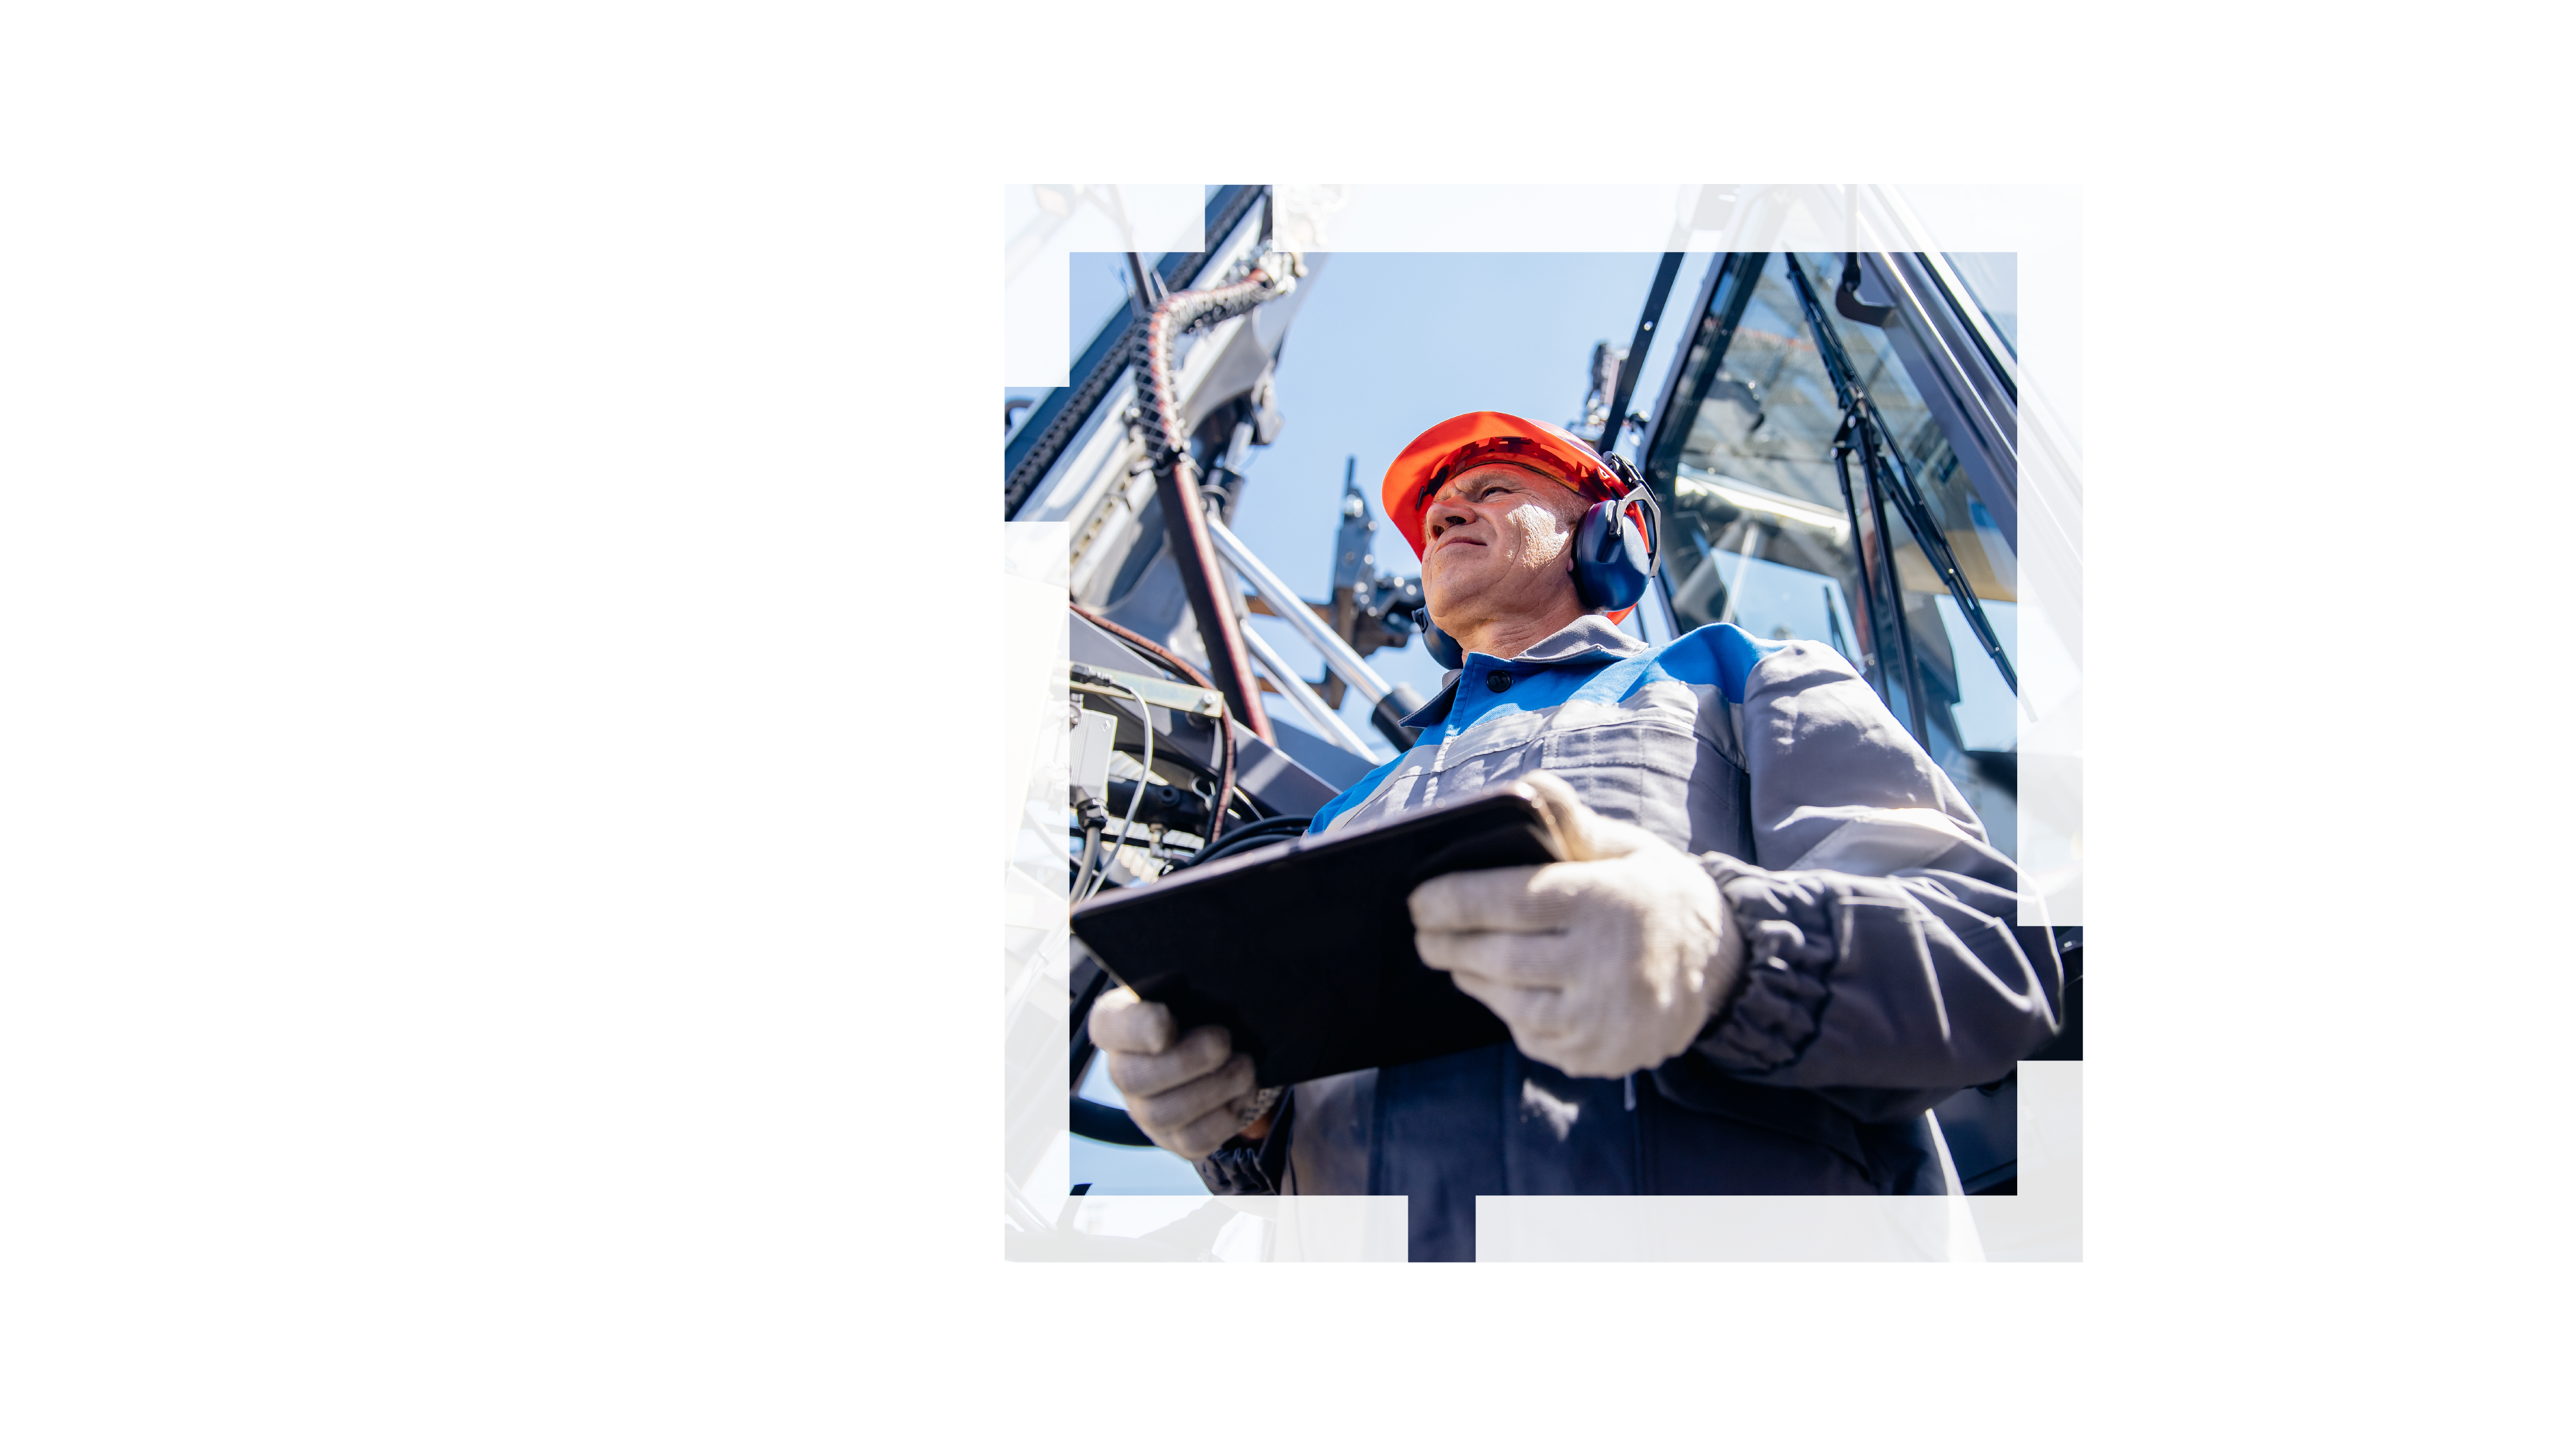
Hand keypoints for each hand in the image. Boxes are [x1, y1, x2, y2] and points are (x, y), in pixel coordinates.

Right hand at [1087, 987, 1278, 1160]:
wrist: (1224, 1042)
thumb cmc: (1204, 1004)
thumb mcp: (1198, 982)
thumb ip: (1197, 975)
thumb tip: (1217, 963)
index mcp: (1119, 1022)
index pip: (1108, 1026)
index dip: (1134, 1029)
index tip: (1167, 1023)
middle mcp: (1123, 1070)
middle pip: (1133, 1078)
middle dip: (1185, 1061)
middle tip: (1224, 1041)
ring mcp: (1145, 1109)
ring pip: (1163, 1114)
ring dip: (1212, 1089)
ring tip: (1245, 1066)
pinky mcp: (1176, 1138)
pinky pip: (1194, 1140)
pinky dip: (1225, 1117)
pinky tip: (1243, 1091)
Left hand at [1408, 772, 1745, 1078]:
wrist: (1721, 970)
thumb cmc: (1657, 896)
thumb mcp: (1628, 850)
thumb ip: (1572, 824)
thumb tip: (1527, 787)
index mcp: (1609, 903)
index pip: (1511, 900)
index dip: (1454, 900)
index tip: (1417, 899)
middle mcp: (1606, 966)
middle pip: (1497, 955)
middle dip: (1447, 942)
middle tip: (1422, 931)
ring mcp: (1601, 1021)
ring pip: (1506, 1001)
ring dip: (1469, 977)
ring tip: (1454, 956)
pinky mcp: (1596, 1057)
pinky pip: (1529, 1035)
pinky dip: (1506, 1010)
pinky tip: (1501, 988)